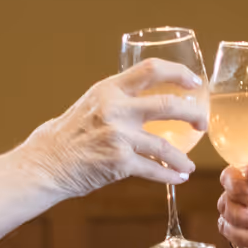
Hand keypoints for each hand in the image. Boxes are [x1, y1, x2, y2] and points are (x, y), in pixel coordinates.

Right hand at [18, 60, 206, 198]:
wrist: (46, 163)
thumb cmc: (67, 135)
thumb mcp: (91, 104)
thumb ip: (118, 99)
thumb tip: (146, 98)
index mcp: (110, 89)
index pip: (151, 70)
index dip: (178, 73)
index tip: (194, 83)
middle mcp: (115, 108)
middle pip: (167, 105)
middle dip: (192, 114)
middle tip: (201, 123)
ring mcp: (118, 136)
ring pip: (165, 146)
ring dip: (181, 158)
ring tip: (188, 164)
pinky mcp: (119, 162)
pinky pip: (153, 170)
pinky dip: (168, 175)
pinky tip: (177, 178)